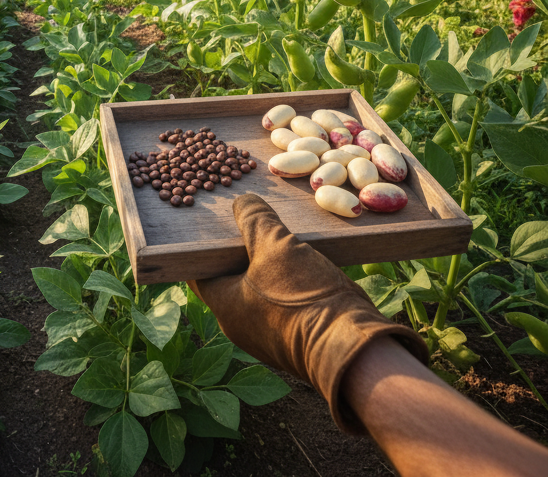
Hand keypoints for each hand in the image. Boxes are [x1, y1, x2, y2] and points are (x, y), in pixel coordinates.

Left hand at [189, 192, 426, 432]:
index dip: (202, 242)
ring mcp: (270, 333)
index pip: (198, 269)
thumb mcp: (275, 246)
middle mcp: (240, 325)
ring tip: (276, 230)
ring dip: (267, 261)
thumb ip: (254, 220)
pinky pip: (283, 299)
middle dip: (238, 247)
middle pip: (229, 276)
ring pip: (259, 287)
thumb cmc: (304, 299)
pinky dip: (287, 278)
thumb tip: (242, 203)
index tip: (211, 218)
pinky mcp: (297, 335)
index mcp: (224, 307)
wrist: (356, 350)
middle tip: (247, 217)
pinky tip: (301, 256)